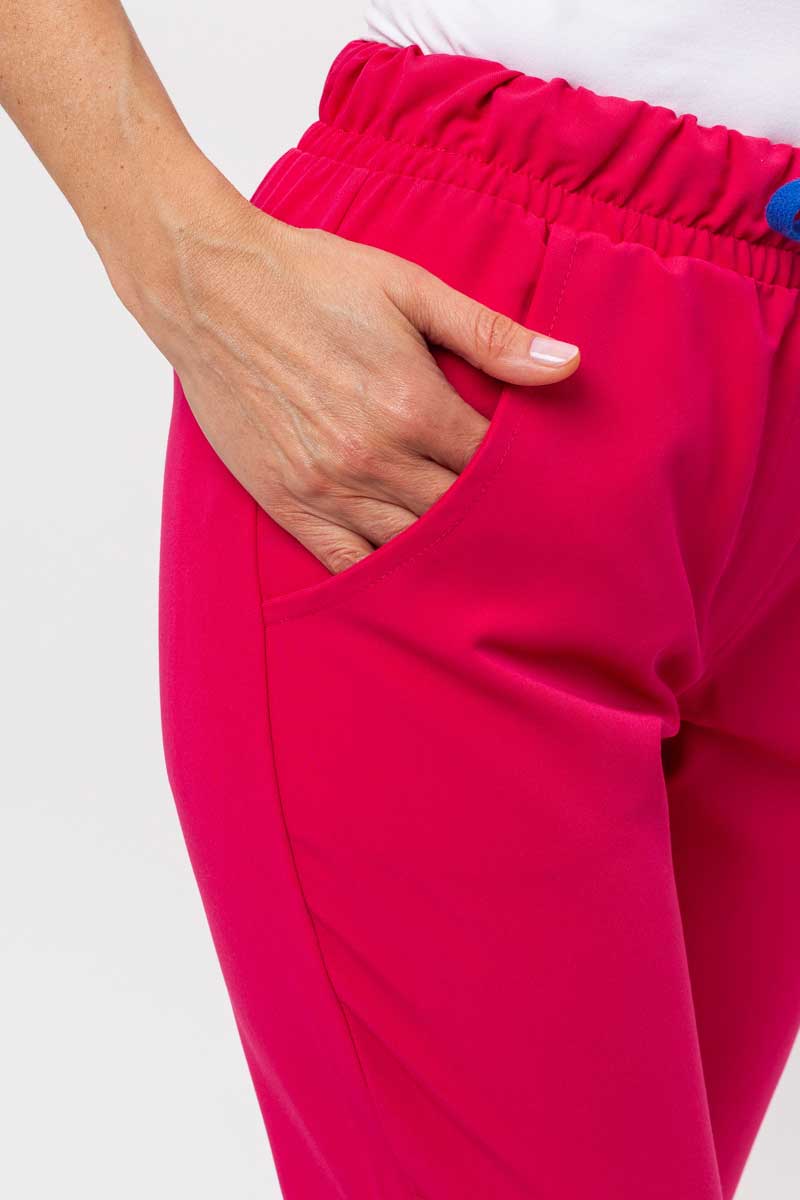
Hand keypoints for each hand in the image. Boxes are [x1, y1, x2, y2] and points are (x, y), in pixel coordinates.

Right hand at [114, 193, 580, 573]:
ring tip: (475, 556)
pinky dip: (382, 576)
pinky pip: (346, 563)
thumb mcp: (410, 289)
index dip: (522, 475)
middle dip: (491, 518)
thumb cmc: (311, 279)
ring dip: (446, 554)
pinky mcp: (288, 504)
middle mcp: (375, 458)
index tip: (539, 479)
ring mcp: (329, 489)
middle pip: (460, 514)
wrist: (208, 286)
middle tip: (520, 528)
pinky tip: (408, 579)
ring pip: (411, 548)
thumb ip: (491, 335)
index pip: (492, 464)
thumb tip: (569, 364)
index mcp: (413, 404)